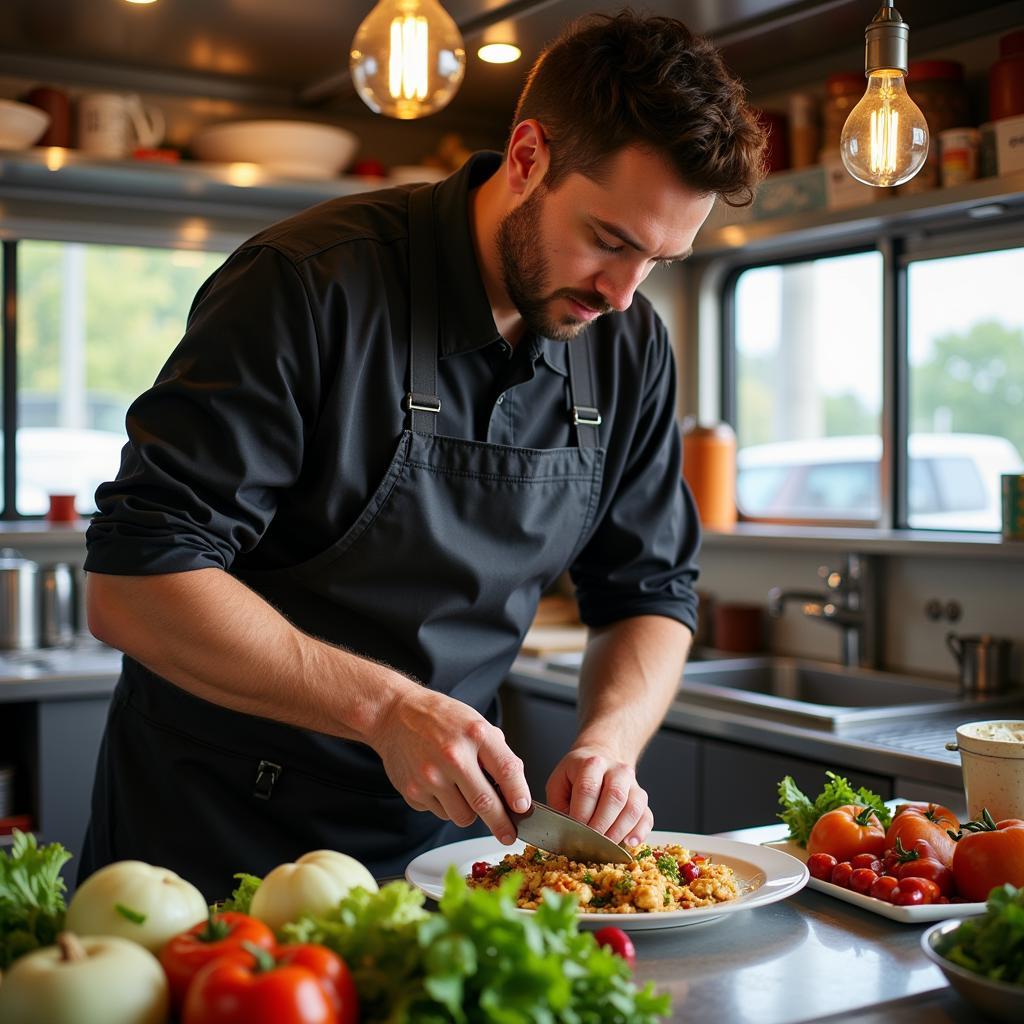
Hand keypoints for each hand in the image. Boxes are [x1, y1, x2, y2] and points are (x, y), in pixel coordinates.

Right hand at [366, 682, 530, 844]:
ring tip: (462, 790)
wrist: (395, 715)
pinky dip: (445, 806)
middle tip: (509, 834)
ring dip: (469, 812)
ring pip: (463, 817)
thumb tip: (515, 790)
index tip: (524, 810)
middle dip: (502, 825)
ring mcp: (431, 776)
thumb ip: (497, 753)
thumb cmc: (440, 719)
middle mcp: (453, 756)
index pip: (507, 771)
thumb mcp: (476, 723)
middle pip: (486, 803)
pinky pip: (441, 814)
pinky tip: (439, 784)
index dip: (519, 794)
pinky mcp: (413, 791)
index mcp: (475, 734)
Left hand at [546, 745, 651, 846]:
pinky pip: (646, 816)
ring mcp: (633, 783)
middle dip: (601, 825)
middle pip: (615, 797)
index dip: (581, 813)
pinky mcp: (642, 797)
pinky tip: (629, 843)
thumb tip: (568, 831)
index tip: (574, 832)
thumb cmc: (576, 775)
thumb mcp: (559, 783)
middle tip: (590, 843)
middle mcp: (617, 770)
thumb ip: (559, 805)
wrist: (601, 756)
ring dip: (619, 831)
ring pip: (633, 807)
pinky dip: (640, 832)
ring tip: (606, 847)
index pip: (588, 788)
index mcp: (592, 763)